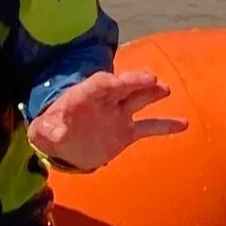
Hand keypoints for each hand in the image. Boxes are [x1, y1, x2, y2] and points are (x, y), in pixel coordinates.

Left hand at [27, 69, 182, 171]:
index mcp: (83, 96)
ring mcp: (118, 115)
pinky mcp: (126, 132)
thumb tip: (59, 132)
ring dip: (151, 94)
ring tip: (165, 89)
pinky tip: (183, 124)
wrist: (64, 147)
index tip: (119, 82)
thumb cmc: (50, 132)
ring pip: (138, 100)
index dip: (109, 82)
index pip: (98, 84)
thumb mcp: (42, 131)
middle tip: (151, 78)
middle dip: (135, 81)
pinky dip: (165, 126)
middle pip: (122, 86)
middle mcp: (104, 101)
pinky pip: (148, 127)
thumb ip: (49, 130)